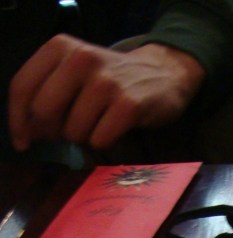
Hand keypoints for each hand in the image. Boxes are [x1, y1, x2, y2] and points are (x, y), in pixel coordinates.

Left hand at [9, 34, 205, 151]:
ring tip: (97, 126)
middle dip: (53, 132)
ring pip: (73, 131)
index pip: (23, 87)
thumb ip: (49, 93)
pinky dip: (104, 143)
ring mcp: (106, 82)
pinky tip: (113, 131)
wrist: (163, 74)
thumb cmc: (112, 81)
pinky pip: (99, 140)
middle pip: (44, 112)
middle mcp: (81, 60)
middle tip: (67, 135)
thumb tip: (31, 133)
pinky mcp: (128, 105)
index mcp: (60, 48)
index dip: (18, 121)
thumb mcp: (75, 73)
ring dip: (83, 138)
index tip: (23, 142)